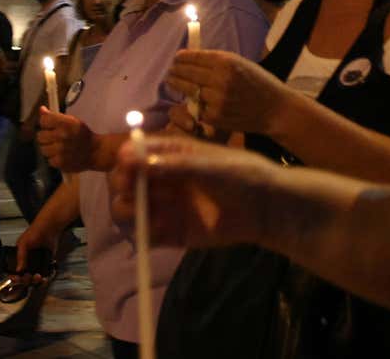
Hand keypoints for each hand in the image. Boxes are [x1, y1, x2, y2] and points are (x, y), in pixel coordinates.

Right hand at [10, 220, 59, 284]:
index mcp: (19, 257)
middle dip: (26, 280)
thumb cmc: (35, 232)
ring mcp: (37, 264)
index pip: (14, 272)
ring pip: (34, 278)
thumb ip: (21, 257)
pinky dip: (44, 279)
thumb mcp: (24, 244)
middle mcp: (27, 262)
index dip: (15, 277)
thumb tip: (18, 270)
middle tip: (29, 277)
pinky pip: (44, 275)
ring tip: (38, 277)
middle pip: (24, 277)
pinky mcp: (46, 264)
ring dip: (35, 281)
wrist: (50, 228)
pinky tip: (44, 278)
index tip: (17, 279)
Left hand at [36, 107, 96, 171]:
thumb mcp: (72, 121)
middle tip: (54, 138)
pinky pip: (49, 160)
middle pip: (40, 136)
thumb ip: (55, 116)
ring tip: (58, 148)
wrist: (96, 152)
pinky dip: (54, 159)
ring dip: (49, 148)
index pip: (43, 120)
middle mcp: (63, 136)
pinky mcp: (60, 162)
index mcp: (66, 123)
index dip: (45, 123)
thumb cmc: (83, 135)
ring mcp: (61, 150)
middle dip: (46, 136)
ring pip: (43, 149)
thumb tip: (41, 109)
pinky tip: (62, 156)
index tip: (49, 125)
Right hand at [109, 136, 278, 249]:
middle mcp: (161, 178)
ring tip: (145, 213)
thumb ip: (171, 164)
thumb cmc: (241, 175)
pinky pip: (145, 235)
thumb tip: (129, 158)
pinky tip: (160, 230)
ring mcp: (165, 206)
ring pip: (128, 209)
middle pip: (123, 182)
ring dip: (129, 211)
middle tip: (135, 193)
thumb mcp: (208, 165)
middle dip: (123, 187)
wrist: (266, 208)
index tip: (127, 168)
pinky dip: (144, 233)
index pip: (132, 153)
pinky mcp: (171, 232)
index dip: (125, 160)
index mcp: (168, 154)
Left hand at [166, 49, 288, 136]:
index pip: (194, 57)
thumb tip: (191, 57)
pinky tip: (190, 99)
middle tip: (170, 71)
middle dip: (175, 71)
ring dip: (177, 85)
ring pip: (187, 90)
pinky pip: (196, 106)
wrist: (275, 109)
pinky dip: (193, 103)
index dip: (182, 57)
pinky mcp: (215, 116)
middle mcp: (220, 79)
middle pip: (186, 72)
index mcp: (227, 62)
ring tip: (172, 81)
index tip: (176, 58)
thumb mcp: (240, 63)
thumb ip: (217, 61)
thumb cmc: (259, 83)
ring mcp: (216, 99)